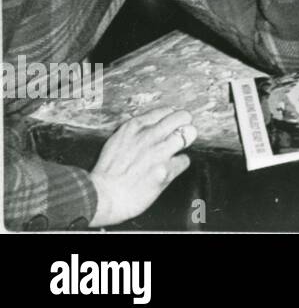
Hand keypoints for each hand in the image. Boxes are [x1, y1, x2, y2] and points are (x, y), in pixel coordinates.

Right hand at [88, 108, 196, 226]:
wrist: (100, 197)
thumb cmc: (106, 172)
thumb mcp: (117, 141)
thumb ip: (136, 131)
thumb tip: (154, 126)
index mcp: (134, 127)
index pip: (166, 111)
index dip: (171, 118)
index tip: (172, 124)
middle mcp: (148, 136)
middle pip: (182, 117)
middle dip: (185, 124)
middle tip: (183, 132)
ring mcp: (158, 152)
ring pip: (189, 134)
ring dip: (186, 141)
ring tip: (179, 148)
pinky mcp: (165, 170)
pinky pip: (185, 160)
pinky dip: (179, 164)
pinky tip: (170, 169)